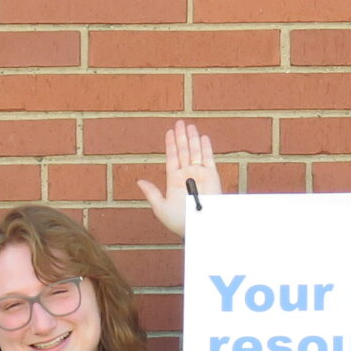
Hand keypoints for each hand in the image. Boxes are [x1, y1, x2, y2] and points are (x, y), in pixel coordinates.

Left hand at [137, 121, 221, 237]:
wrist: (199, 228)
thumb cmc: (180, 222)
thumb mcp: (161, 208)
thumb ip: (152, 193)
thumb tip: (139, 181)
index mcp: (174, 181)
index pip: (172, 158)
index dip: (170, 144)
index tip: (169, 132)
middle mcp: (187, 175)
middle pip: (183, 151)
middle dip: (181, 137)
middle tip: (179, 122)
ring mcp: (200, 175)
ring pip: (195, 152)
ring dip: (192, 139)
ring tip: (189, 126)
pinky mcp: (212, 176)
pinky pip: (209, 159)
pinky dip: (206, 148)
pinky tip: (203, 137)